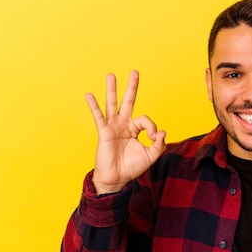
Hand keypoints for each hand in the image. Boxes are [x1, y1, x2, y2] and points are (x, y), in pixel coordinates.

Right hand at [86, 70, 165, 193]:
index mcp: (135, 129)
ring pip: (112, 104)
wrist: (117, 179)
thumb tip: (162, 131)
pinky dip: (94, 106)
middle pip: (128, 101)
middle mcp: (124, 124)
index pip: (146, 120)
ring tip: (111, 75)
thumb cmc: (132, 167)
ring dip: (112, 89)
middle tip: (135, 72)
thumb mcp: (150, 156)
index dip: (152, 128)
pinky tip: (89, 95)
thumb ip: (158, 145)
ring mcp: (113, 126)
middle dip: (132, 87)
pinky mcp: (104, 131)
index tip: (153, 138)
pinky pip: (98, 116)